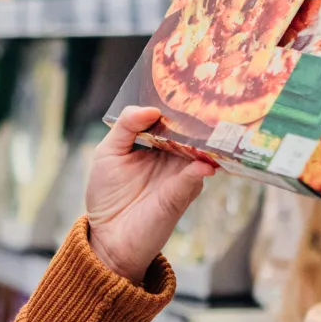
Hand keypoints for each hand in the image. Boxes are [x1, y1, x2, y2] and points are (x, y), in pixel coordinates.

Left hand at [86, 106, 215, 283]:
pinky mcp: (182, 193)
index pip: (173, 118)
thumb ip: (126, 125)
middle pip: (192, 131)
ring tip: (213, 119)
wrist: (109, 237)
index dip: (177, 104)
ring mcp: (182, 174)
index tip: (185, 84)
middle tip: (207, 94)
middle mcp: (175, 156)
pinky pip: (195, 176)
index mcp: (158, 143)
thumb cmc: (107, 195)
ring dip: (207, 138)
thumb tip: (151, 108)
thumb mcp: (108, 151)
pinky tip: (203, 160)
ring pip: (201, 150)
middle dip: (199, 116)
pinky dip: (201, 166)